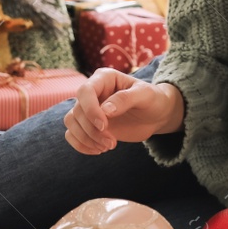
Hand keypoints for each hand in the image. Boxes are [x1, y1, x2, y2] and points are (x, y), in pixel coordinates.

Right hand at [63, 67, 184, 154]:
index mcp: (104, 78)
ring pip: (71, 123)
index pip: (85, 91)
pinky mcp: (88, 124)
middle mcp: (92, 92)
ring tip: (107, 147)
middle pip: (77, 111)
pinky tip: (98, 150)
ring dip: (86, 139)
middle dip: (92, 130)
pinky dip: (81, 145)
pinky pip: (72, 134)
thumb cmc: (153, 100)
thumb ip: (125, 99)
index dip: (90, 110)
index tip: (104, 126)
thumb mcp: (145, 95)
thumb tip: (105, 110)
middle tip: (112, 143)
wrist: (156, 115)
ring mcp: (88, 108)